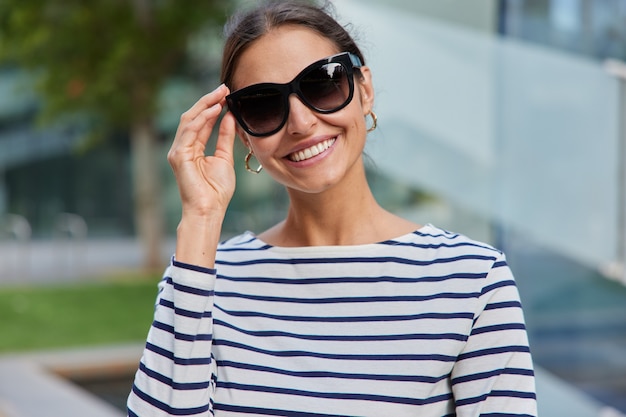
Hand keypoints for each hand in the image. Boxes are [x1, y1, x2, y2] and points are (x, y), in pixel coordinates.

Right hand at [167, 84, 236, 219]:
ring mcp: (178, 151)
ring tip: (220, 94)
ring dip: (206, 105)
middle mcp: (182, 147)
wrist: (209, 210)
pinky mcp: (178, 155)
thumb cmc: (217, 191)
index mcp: (192, 148)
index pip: (202, 122)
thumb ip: (224, 137)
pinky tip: (215, 110)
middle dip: (209, 101)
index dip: (213, 106)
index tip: (227, 94)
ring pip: (189, 120)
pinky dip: (202, 119)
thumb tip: (229, 117)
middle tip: (224, 87)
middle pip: (193, 117)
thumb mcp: (224, 158)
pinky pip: (189, 131)